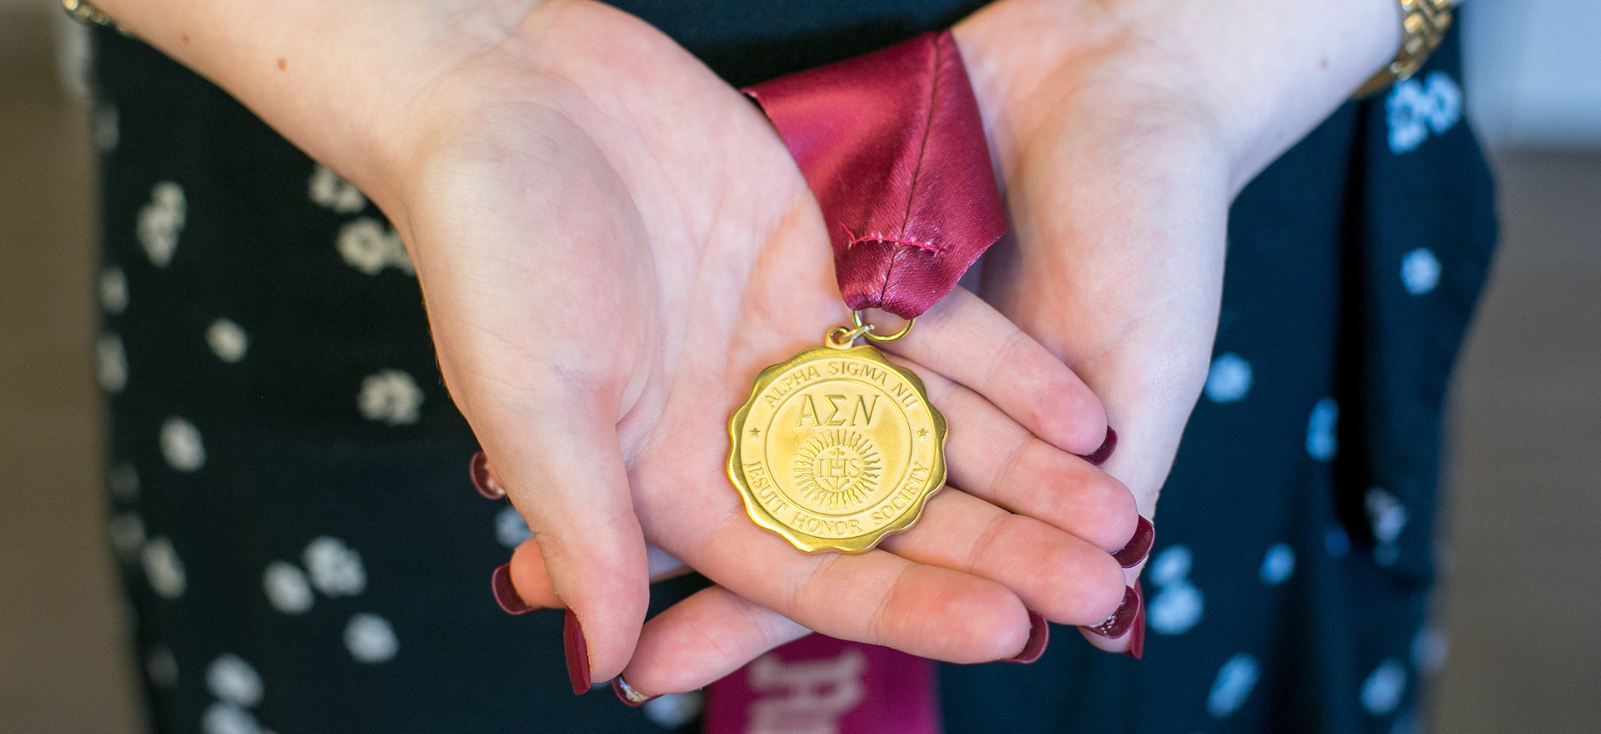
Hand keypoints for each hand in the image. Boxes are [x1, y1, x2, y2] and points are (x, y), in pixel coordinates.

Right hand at [389, 0, 1141, 686]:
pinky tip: (1082, 415)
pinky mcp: (830, 267)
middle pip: (890, 512)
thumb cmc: (487, 243)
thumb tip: (611, 672)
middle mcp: (742, 427)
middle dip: (993, 555)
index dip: (907, 604)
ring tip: (1113, 517)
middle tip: (1093, 590)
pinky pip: (932, 334)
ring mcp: (794, 348)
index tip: (1004, 630)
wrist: (505, 83)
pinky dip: (1005, 371)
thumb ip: (584, 529)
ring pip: (929, 428)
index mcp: (670, 481)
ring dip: (1022, 476)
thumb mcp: (532, 395)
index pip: (806, 570)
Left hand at [552, 0, 1402, 688]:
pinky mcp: (823, 263)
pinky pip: (736, 324)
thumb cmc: (1168, 237)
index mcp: (967, 466)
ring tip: (534, 530)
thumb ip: (1121, 488)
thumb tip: (1104, 626)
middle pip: (767, 510)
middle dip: (673, 564)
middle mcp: (895, 417)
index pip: (852, 567)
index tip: (652, 672)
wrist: (1138, 74)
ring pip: (734, 424)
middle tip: (556, 609)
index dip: (745, 623)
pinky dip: (668, 350)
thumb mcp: (1150, 374)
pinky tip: (587, 380)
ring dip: (637, 468)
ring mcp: (850, 340)